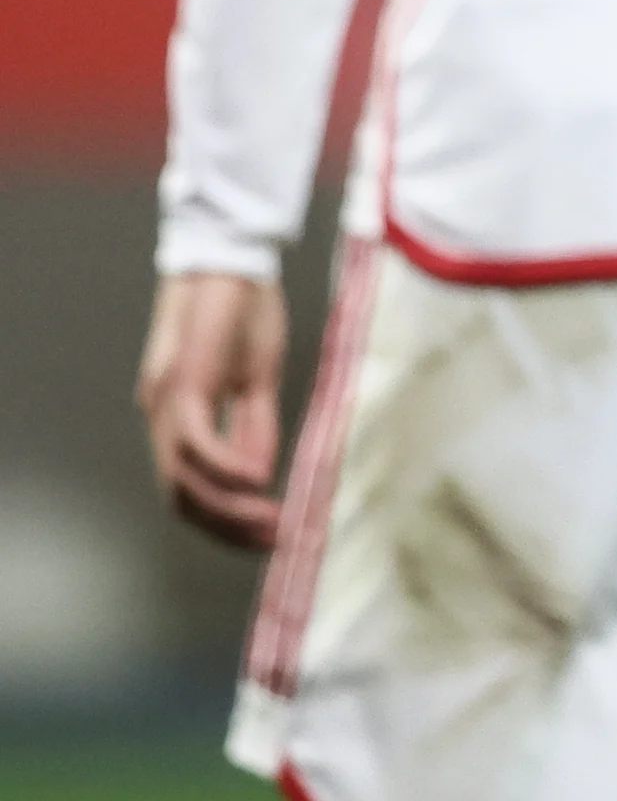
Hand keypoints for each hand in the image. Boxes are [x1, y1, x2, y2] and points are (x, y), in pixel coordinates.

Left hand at [137, 273, 287, 550]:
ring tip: (271, 520)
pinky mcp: (181, 383)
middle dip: (227, 527)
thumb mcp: (256, 379)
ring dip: (226, 508)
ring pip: (181, 479)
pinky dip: (223, 467)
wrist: (231, 259)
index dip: (225, 521)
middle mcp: (160, 417)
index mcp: (176, 418)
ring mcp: (165, 402)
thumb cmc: (244, 312)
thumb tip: (257, 478)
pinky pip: (195, 441)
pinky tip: (256, 480)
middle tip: (273, 540)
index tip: (269, 535)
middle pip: (180, 497)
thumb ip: (254, 428)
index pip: (189, 490)